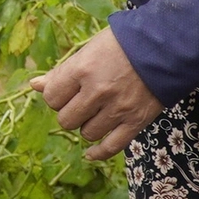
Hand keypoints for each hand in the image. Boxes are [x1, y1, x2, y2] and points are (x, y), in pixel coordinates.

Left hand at [30, 27, 162, 160]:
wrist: (164, 48)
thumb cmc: (122, 44)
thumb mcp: (88, 49)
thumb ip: (61, 71)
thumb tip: (34, 85)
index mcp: (82, 69)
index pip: (51, 97)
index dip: (56, 96)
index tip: (66, 91)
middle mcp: (97, 91)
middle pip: (66, 119)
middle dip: (69, 113)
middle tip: (80, 103)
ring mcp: (117, 109)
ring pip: (87, 134)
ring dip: (87, 126)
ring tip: (96, 113)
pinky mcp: (136, 121)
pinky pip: (111, 147)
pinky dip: (98, 153)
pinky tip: (91, 153)